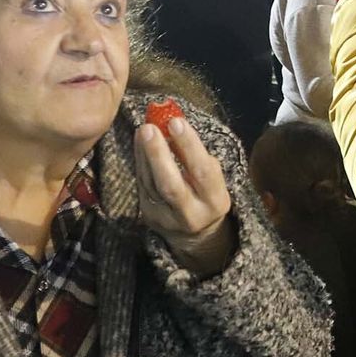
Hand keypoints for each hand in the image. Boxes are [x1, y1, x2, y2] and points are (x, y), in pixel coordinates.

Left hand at [133, 118, 234, 277]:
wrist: (195, 235)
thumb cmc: (206, 194)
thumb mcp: (213, 179)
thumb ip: (196, 157)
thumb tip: (173, 123)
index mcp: (215, 202)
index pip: (203, 172)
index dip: (189, 146)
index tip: (176, 122)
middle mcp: (191, 214)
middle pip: (171, 185)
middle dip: (158, 154)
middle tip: (149, 128)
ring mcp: (166, 219)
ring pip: (151, 185)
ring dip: (145, 154)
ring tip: (143, 130)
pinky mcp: (149, 217)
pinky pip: (142, 186)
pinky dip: (140, 162)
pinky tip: (140, 144)